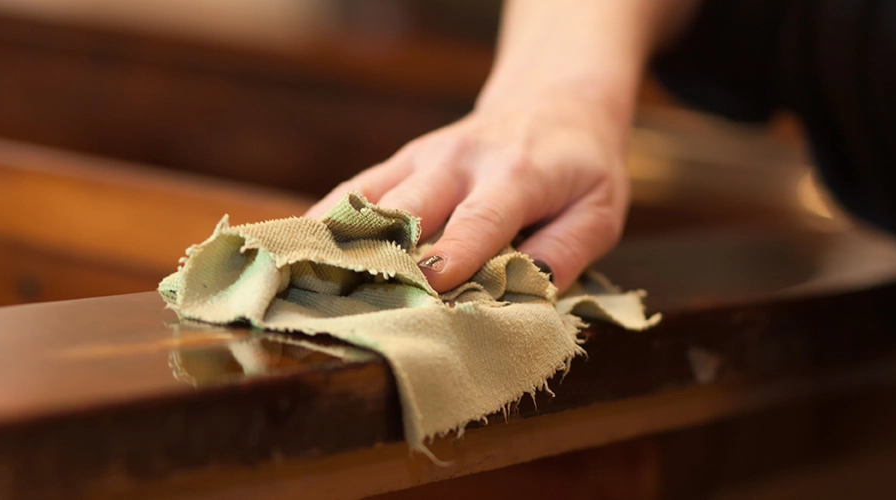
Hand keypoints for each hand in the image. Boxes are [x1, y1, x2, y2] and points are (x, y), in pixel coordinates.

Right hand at [306, 91, 629, 292]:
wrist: (554, 100)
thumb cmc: (580, 166)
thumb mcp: (600, 209)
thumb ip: (568, 252)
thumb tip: (527, 295)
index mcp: (517, 174)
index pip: (479, 220)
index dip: (451, 257)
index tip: (426, 291)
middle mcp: (460, 161)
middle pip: (410, 209)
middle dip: (382, 257)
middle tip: (355, 303)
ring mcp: (422, 158)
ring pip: (370, 199)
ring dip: (341, 242)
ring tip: (304, 283)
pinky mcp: (400, 162)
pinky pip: (354, 191)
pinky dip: (326, 221)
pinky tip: (296, 251)